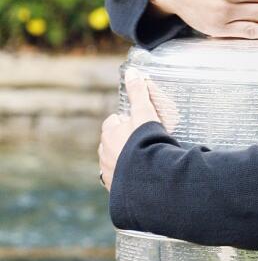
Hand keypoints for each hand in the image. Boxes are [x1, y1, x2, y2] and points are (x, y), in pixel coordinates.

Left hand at [99, 74, 160, 190]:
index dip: (124, 122)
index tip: (136, 123)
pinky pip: (119, 182)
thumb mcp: (145, 113)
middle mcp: (105, 154)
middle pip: (111, 143)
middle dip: (122, 142)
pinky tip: (139, 178)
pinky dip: (127, 179)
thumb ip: (139, 93)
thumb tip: (132, 71)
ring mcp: (110, 173)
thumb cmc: (146, 141)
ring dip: (123, 161)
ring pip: (114, 163)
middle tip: (141, 143)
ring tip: (142, 162)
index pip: (112, 123)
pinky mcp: (117, 190)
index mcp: (109, 134)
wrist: (149, 177)